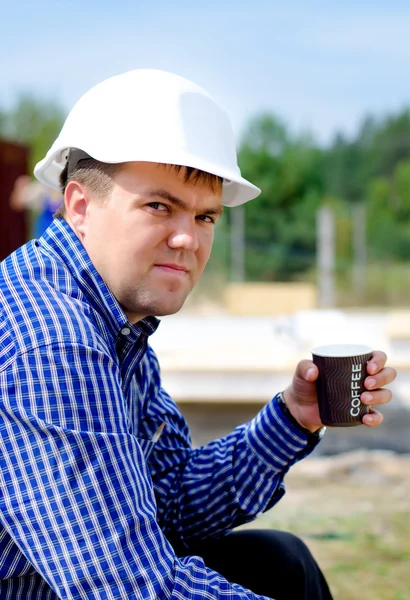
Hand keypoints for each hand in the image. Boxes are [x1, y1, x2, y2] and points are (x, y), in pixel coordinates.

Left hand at [282, 351, 396, 431]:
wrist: (300, 408)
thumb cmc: (305, 384)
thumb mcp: (302, 372)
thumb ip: (304, 367)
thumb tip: (314, 372)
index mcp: (355, 364)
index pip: (377, 357)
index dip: (379, 360)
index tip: (368, 368)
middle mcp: (365, 379)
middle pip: (388, 374)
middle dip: (382, 378)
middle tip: (366, 384)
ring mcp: (365, 397)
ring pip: (386, 394)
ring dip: (380, 396)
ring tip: (363, 398)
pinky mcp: (360, 413)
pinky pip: (376, 416)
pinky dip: (375, 418)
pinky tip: (365, 418)